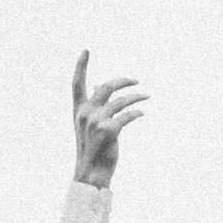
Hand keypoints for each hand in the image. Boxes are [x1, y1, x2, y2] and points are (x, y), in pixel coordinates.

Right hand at [70, 52, 148, 189]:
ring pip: (121, 100)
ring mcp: (96, 122)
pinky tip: (142, 113)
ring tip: (146, 96)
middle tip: (136, 80)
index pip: (76, 83)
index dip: (81, 66)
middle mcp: (85, 113)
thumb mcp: (88, 124)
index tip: (86, 50)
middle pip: (106, 86)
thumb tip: (97, 84)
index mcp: (78, 110)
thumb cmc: (92, 147)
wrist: (92, 172)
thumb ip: (92, 104)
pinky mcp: (109, 131)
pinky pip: (128, 116)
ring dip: (136, 96)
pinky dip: (137, 112)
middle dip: (123, 80)